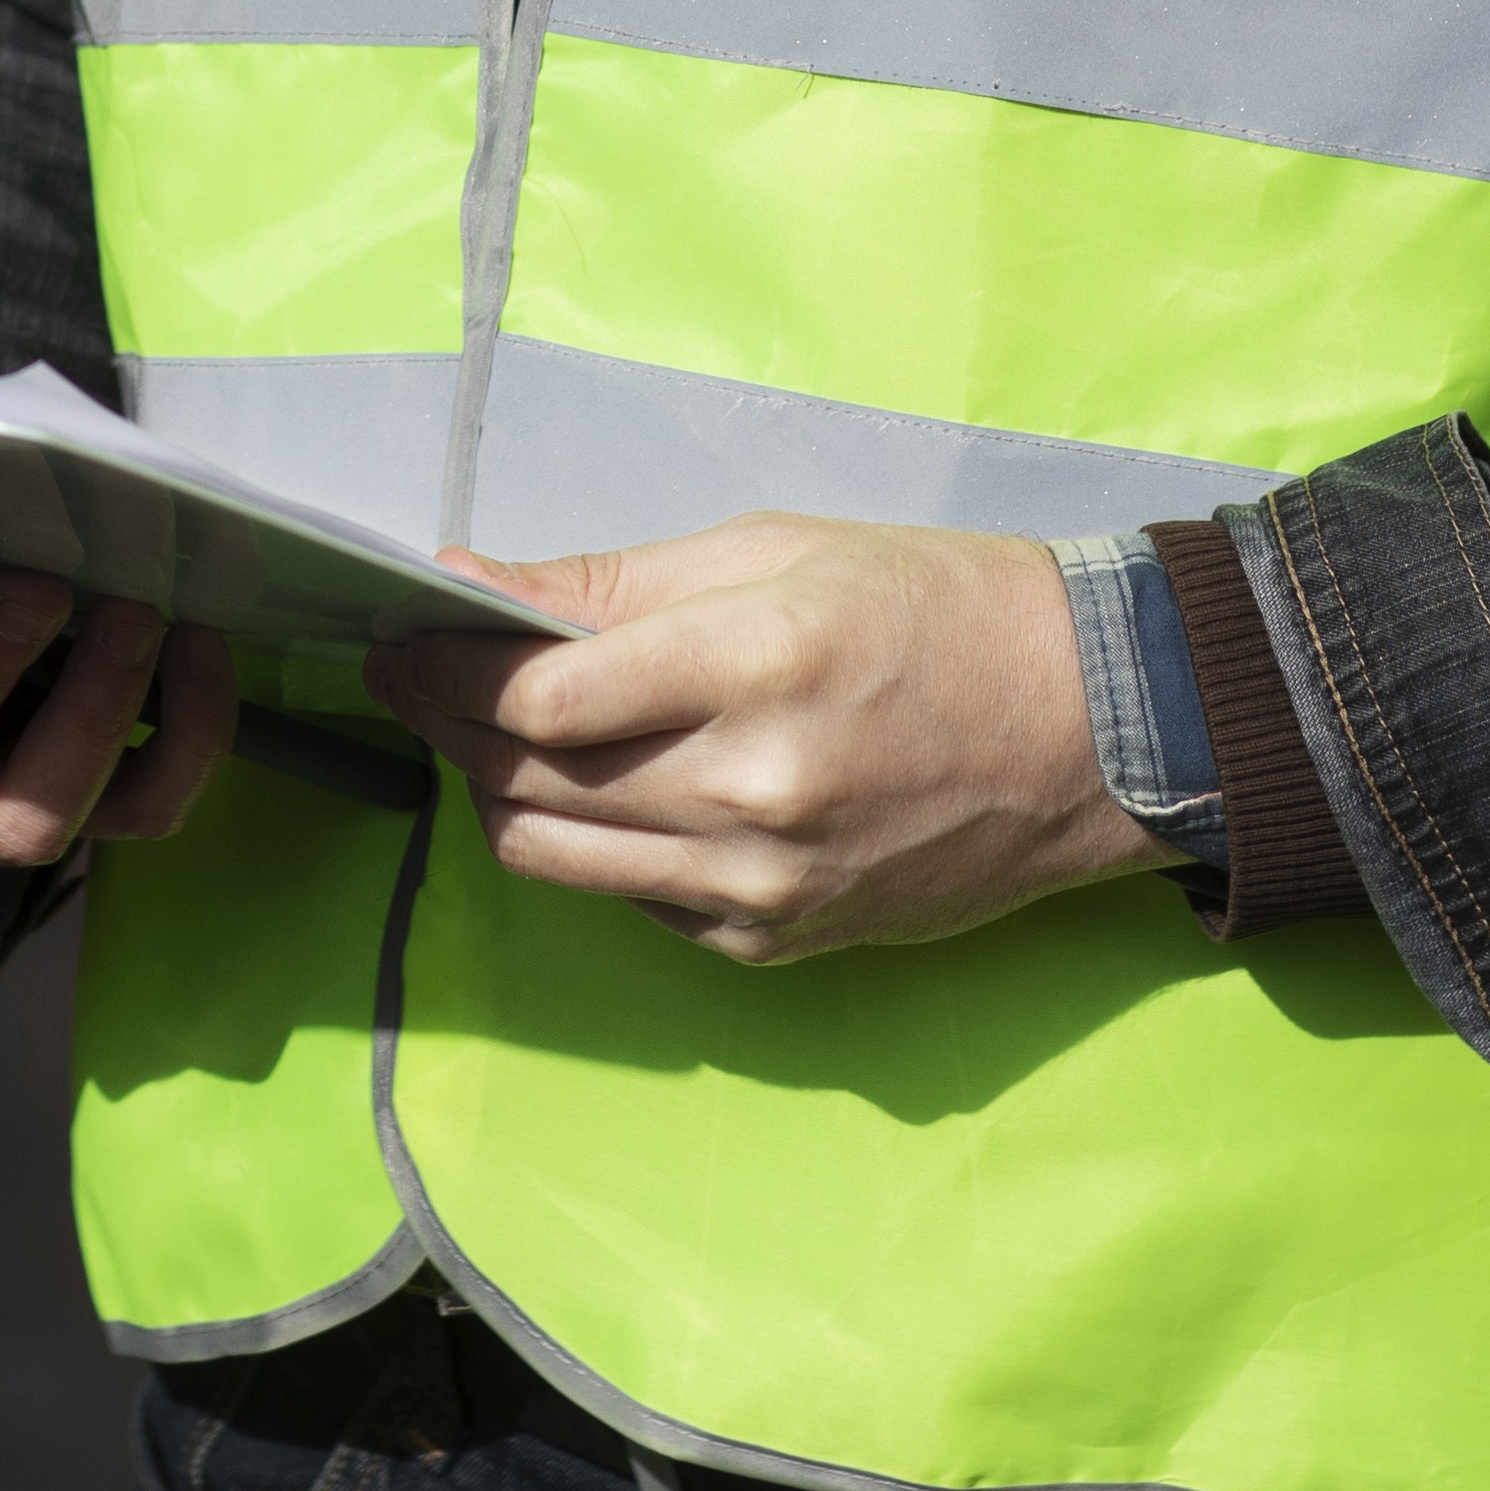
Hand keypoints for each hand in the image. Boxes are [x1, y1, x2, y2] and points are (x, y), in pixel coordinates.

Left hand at [366, 513, 1159, 960]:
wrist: (1090, 729)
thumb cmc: (938, 607)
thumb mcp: (778, 548)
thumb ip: (613, 584)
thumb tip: (470, 586)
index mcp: (758, 666)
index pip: (538, 699)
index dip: (441, 668)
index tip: (399, 634)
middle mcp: (753, 792)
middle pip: (527, 780)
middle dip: (445, 723)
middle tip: (413, 675)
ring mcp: (764, 886)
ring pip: (555, 855)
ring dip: (496, 791)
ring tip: (488, 733)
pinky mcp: (776, 943)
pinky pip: (630, 900)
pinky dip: (589, 844)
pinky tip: (599, 787)